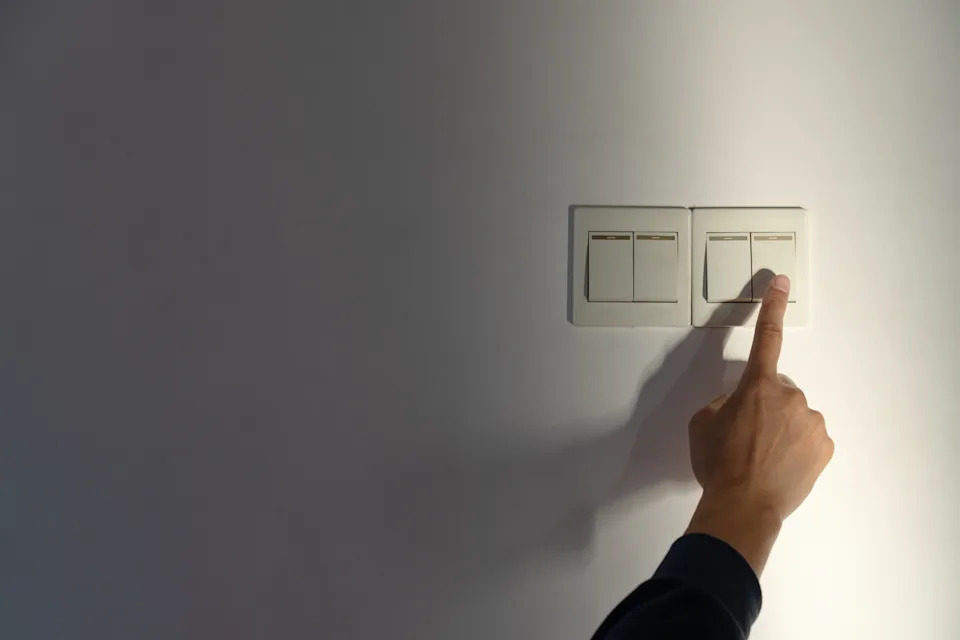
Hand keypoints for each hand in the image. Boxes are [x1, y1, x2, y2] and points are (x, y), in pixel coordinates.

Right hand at [685, 274, 833, 575]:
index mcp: (756, 387)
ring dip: (781, 429)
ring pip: (794, 416)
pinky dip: (796, 448)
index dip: (771, 307)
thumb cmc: (718, 465)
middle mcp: (790, 398)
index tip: (781, 282)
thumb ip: (723, 402)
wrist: (743, 507)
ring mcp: (811, 423)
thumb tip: (738, 404)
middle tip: (745, 438)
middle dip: (764, 407)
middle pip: (777, 392)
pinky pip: (809, 439)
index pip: (764, 338)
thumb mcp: (702, 424)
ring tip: (761, 457)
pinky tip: (779, 466)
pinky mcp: (824, 448)